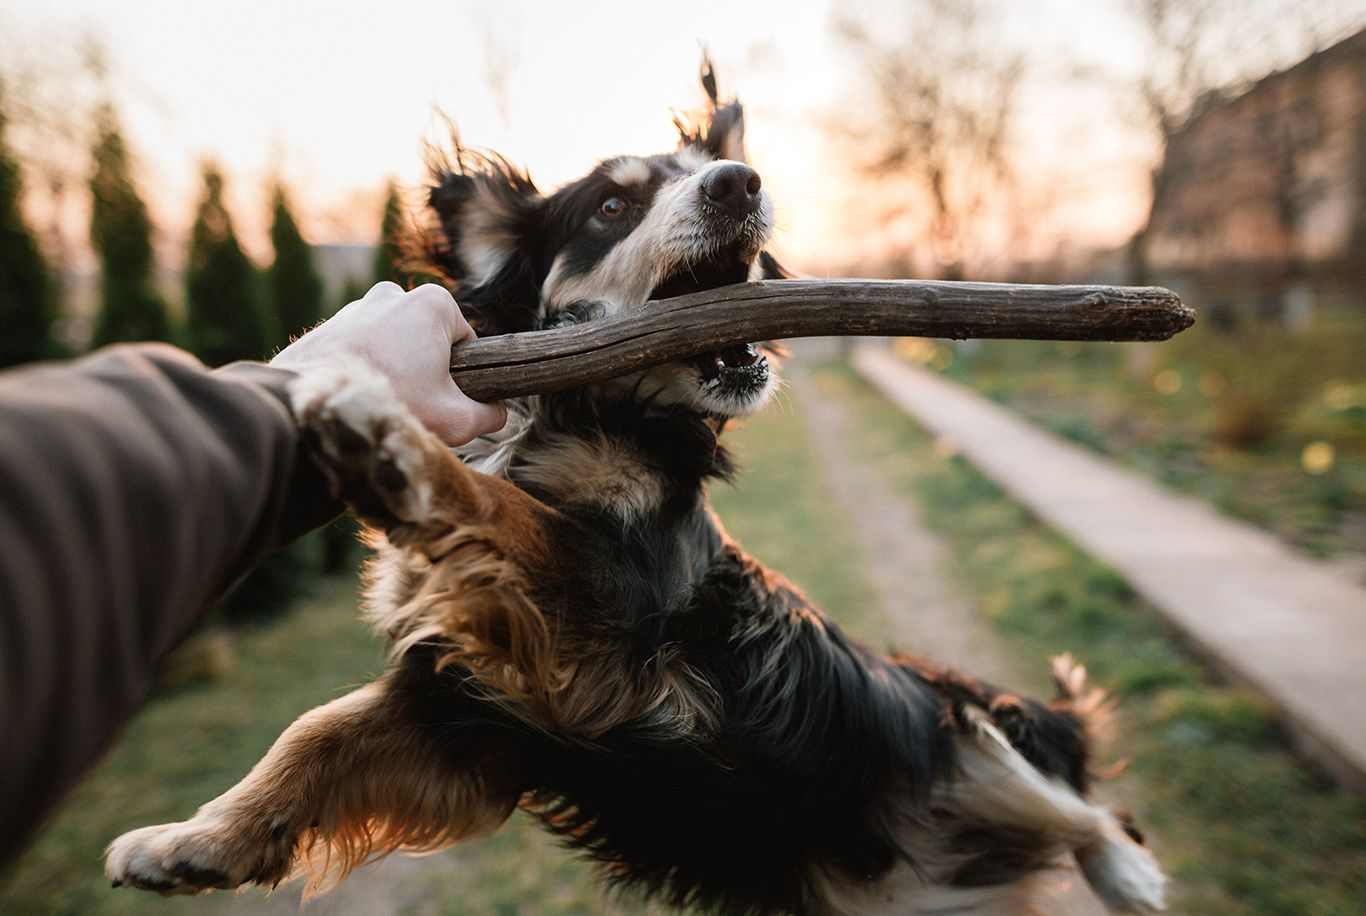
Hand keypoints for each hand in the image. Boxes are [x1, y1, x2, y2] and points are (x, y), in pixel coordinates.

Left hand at [272, 282, 506, 444]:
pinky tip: (355, 402)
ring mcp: (356, 309)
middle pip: (428, 345)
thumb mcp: (460, 420)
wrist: (308, 407)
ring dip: (393, 376)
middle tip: (413, 408)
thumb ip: (492, 413)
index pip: (468, 344)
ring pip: (393, 350)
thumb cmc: (391, 405)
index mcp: (433, 303)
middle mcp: (394, 295)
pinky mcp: (327, 328)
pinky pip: (359, 356)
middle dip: (426, 376)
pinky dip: (362, 377)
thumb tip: (496, 411)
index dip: (463, 379)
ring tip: (380, 407)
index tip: (446, 402)